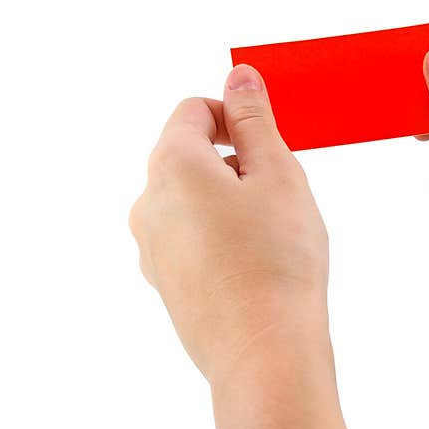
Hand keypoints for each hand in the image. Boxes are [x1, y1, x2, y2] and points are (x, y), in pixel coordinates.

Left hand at [130, 65, 353, 428]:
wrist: (264, 353)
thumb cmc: (278, 261)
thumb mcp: (277, 173)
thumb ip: (255, 119)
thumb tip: (239, 75)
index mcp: (171, 165)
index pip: (193, 111)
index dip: (236, 114)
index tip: (269, 140)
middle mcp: (148, 203)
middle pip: (189, 155)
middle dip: (236, 160)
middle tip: (281, 190)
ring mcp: (151, 247)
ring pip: (191, 199)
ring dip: (229, 199)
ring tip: (272, 232)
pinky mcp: (166, 282)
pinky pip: (191, 238)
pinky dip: (220, 235)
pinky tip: (256, 262)